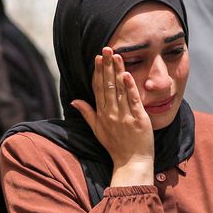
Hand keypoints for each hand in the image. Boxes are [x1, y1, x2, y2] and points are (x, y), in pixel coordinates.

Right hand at [70, 47, 154, 186]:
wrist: (131, 163)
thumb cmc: (116, 147)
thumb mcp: (97, 130)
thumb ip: (87, 113)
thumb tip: (74, 100)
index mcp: (102, 114)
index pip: (98, 88)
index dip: (98, 72)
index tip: (97, 57)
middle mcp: (111, 113)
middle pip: (108, 85)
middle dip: (107, 66)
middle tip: (106, 48)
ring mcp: (124, 116)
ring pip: (120, 90)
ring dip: (118, 71)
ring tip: (117, 55)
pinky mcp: (138, 120)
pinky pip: (133, 101)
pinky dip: (130, 87)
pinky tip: (127, 74)